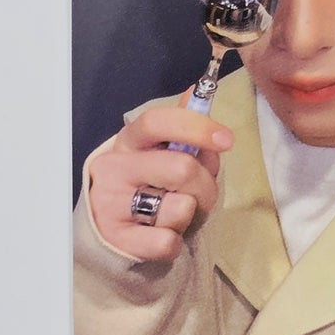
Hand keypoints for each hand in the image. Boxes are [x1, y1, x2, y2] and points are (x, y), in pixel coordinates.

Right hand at [86, 99, 232, 261]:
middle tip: (201, 195)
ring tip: (174, 216)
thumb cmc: (144, 186)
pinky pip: (167, 242)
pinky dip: (175, 244)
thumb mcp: (157, 154)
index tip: (225, 139)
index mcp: (128, 141)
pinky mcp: (117, 239)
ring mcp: (111, 204)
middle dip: (206, 186)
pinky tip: (161, 237)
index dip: (195, 127)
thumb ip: (180, 130)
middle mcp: (115, 168)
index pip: (156, 122)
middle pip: (182, 168)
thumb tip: (198, 90)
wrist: (109, 233)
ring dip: (190, 216)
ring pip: (179, 208)